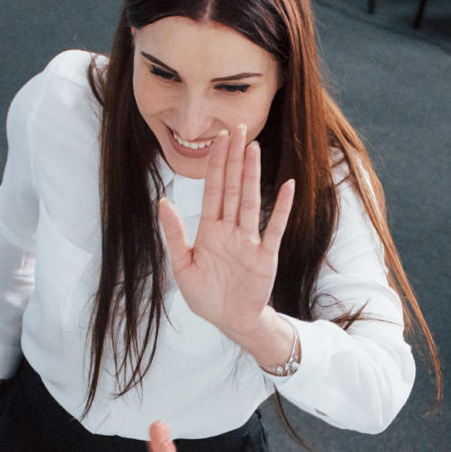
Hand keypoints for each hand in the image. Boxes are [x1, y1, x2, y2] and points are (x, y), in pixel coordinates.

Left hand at [155, 125, 298, 365]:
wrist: (231, 322)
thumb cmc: (206, 297)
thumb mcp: (182, 267)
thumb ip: (174, 233)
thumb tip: (162, 200)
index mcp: (209, 231)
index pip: (213, 190)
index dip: (215, 164)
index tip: (218, 139)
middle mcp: (230, 230)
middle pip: (233, 187)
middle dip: (234, 159)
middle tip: (238, 129)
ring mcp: (250, 241)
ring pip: (251, 201)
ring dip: (252, 175)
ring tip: (253, 149)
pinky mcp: (265, 256)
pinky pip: (275, 228)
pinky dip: (282, 208)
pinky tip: (288, 186)